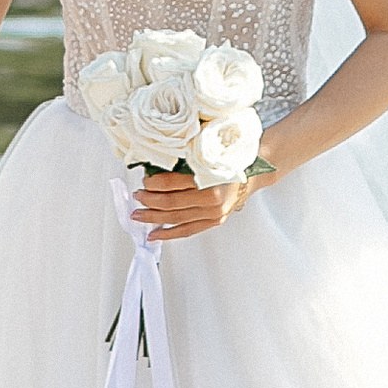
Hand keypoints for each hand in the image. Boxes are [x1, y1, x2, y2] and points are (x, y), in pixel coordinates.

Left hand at [128, 169, 265, 240]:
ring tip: (138, 215)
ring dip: (153, 217)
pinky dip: (168, 233)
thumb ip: (184, 160)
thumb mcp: (206, 152)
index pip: (172, 183)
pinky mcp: (214, 222)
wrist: (251, 173)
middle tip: (136, 196)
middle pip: (171, 202)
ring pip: (176, 218)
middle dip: (149, 200)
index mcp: (209, 177)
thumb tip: (153, 167)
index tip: (144, 181)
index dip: (153, 183)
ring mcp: (214, 213)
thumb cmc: (227, 160)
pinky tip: (154, 234)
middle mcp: (212, 198)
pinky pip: (187, 230)